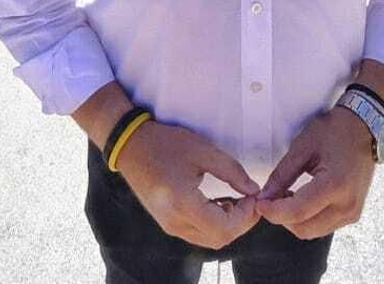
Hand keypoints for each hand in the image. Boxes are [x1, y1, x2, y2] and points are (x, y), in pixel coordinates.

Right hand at [115, 120, 262, 249]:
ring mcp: (169, 225)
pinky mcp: (168, 222)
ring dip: (228, 224)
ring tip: (238, 201)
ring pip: (209, 239)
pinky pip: (198, 233)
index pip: (224, 227)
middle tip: (250, 200)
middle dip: (241, 223)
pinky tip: (220, 203)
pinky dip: (214, 224)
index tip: (253, 197)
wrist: (130, 146)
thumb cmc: (165, 144)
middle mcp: (174, 221)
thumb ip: (232, 172)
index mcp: (182, 203)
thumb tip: (253, 190)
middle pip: (219, 238)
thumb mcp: (203, 151)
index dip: (246, 217)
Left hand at [258, 107, 376, 239]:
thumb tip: (264, 197)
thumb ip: (281, 175)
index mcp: (335, 185)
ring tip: (288, 196)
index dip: (273, 211)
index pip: (297, 212)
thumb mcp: (303, 148)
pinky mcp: (353, 214)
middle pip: (303, 228)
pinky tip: (302, 199)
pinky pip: (323, 226)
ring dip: (294, 220)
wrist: (365, 128)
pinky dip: (308, 219)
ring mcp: (352, 212)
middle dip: (282, 217)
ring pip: (312, 231)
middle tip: (272, 198)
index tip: (259, 202)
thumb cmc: (335, 131)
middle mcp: (347, 204)